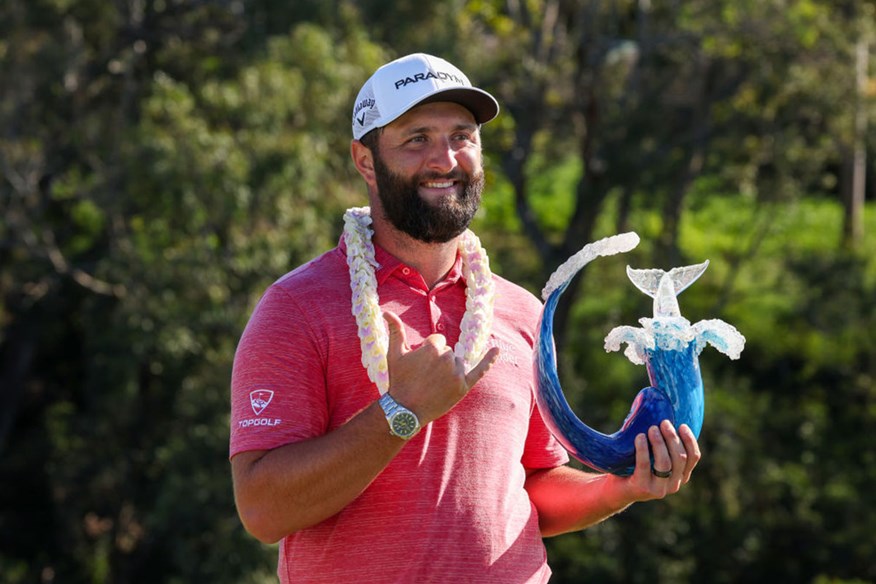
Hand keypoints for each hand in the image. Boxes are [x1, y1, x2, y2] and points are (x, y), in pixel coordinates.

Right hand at [383, 311, 498, 423]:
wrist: (405, 411)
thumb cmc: (398, 381)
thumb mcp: (394, 354)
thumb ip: (395, 331)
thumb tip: (386, 312)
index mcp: (432, 347)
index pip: (437, 341)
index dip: (427, 353)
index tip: (418, 366)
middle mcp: (447, 358)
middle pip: (448, 352)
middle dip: (438, 362)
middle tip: (424, 377)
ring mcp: (457, 373)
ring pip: (457, 362)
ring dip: (449, 369)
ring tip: (434, 384)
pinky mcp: (463, 387)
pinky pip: (479, 370)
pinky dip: (489, 360)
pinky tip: (497, 349)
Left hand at [624, 420, 700, 500]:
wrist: (616, 490)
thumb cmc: (636, 467)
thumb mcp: (654, 459)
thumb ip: (664, 447)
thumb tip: (664, 416)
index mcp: (680, 476)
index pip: (693, 457)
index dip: (690, 440)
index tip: (681, 425)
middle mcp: (673, 485)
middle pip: (680, 458)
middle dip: (672, 437)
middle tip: (663, 423)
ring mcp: (658, 489)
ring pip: (665, 463)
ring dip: (659, 443)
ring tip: (652, 429)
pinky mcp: (642, 488)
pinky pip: (645, 465)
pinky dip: (643, 449)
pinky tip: (639, 437)